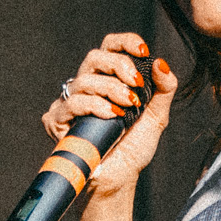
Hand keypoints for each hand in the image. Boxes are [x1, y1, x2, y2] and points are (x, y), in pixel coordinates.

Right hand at [46, 34, 175, 205]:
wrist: (119, 178)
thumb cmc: (133, 148)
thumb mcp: (156, 117)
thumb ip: (163, 90)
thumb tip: (161, 63)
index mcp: (107, 79)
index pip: (110, 48)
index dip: (125, 42)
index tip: (143, 51)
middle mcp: (86, 87)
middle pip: (94, 57)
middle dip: (118, 65)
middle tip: (136, 84)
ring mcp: (69, 103)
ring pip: (84, 80)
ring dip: (110, 89)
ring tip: (126, 107)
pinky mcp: (56, 121)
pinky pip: (71, 103)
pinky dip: (93, 106)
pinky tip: (110, 115)